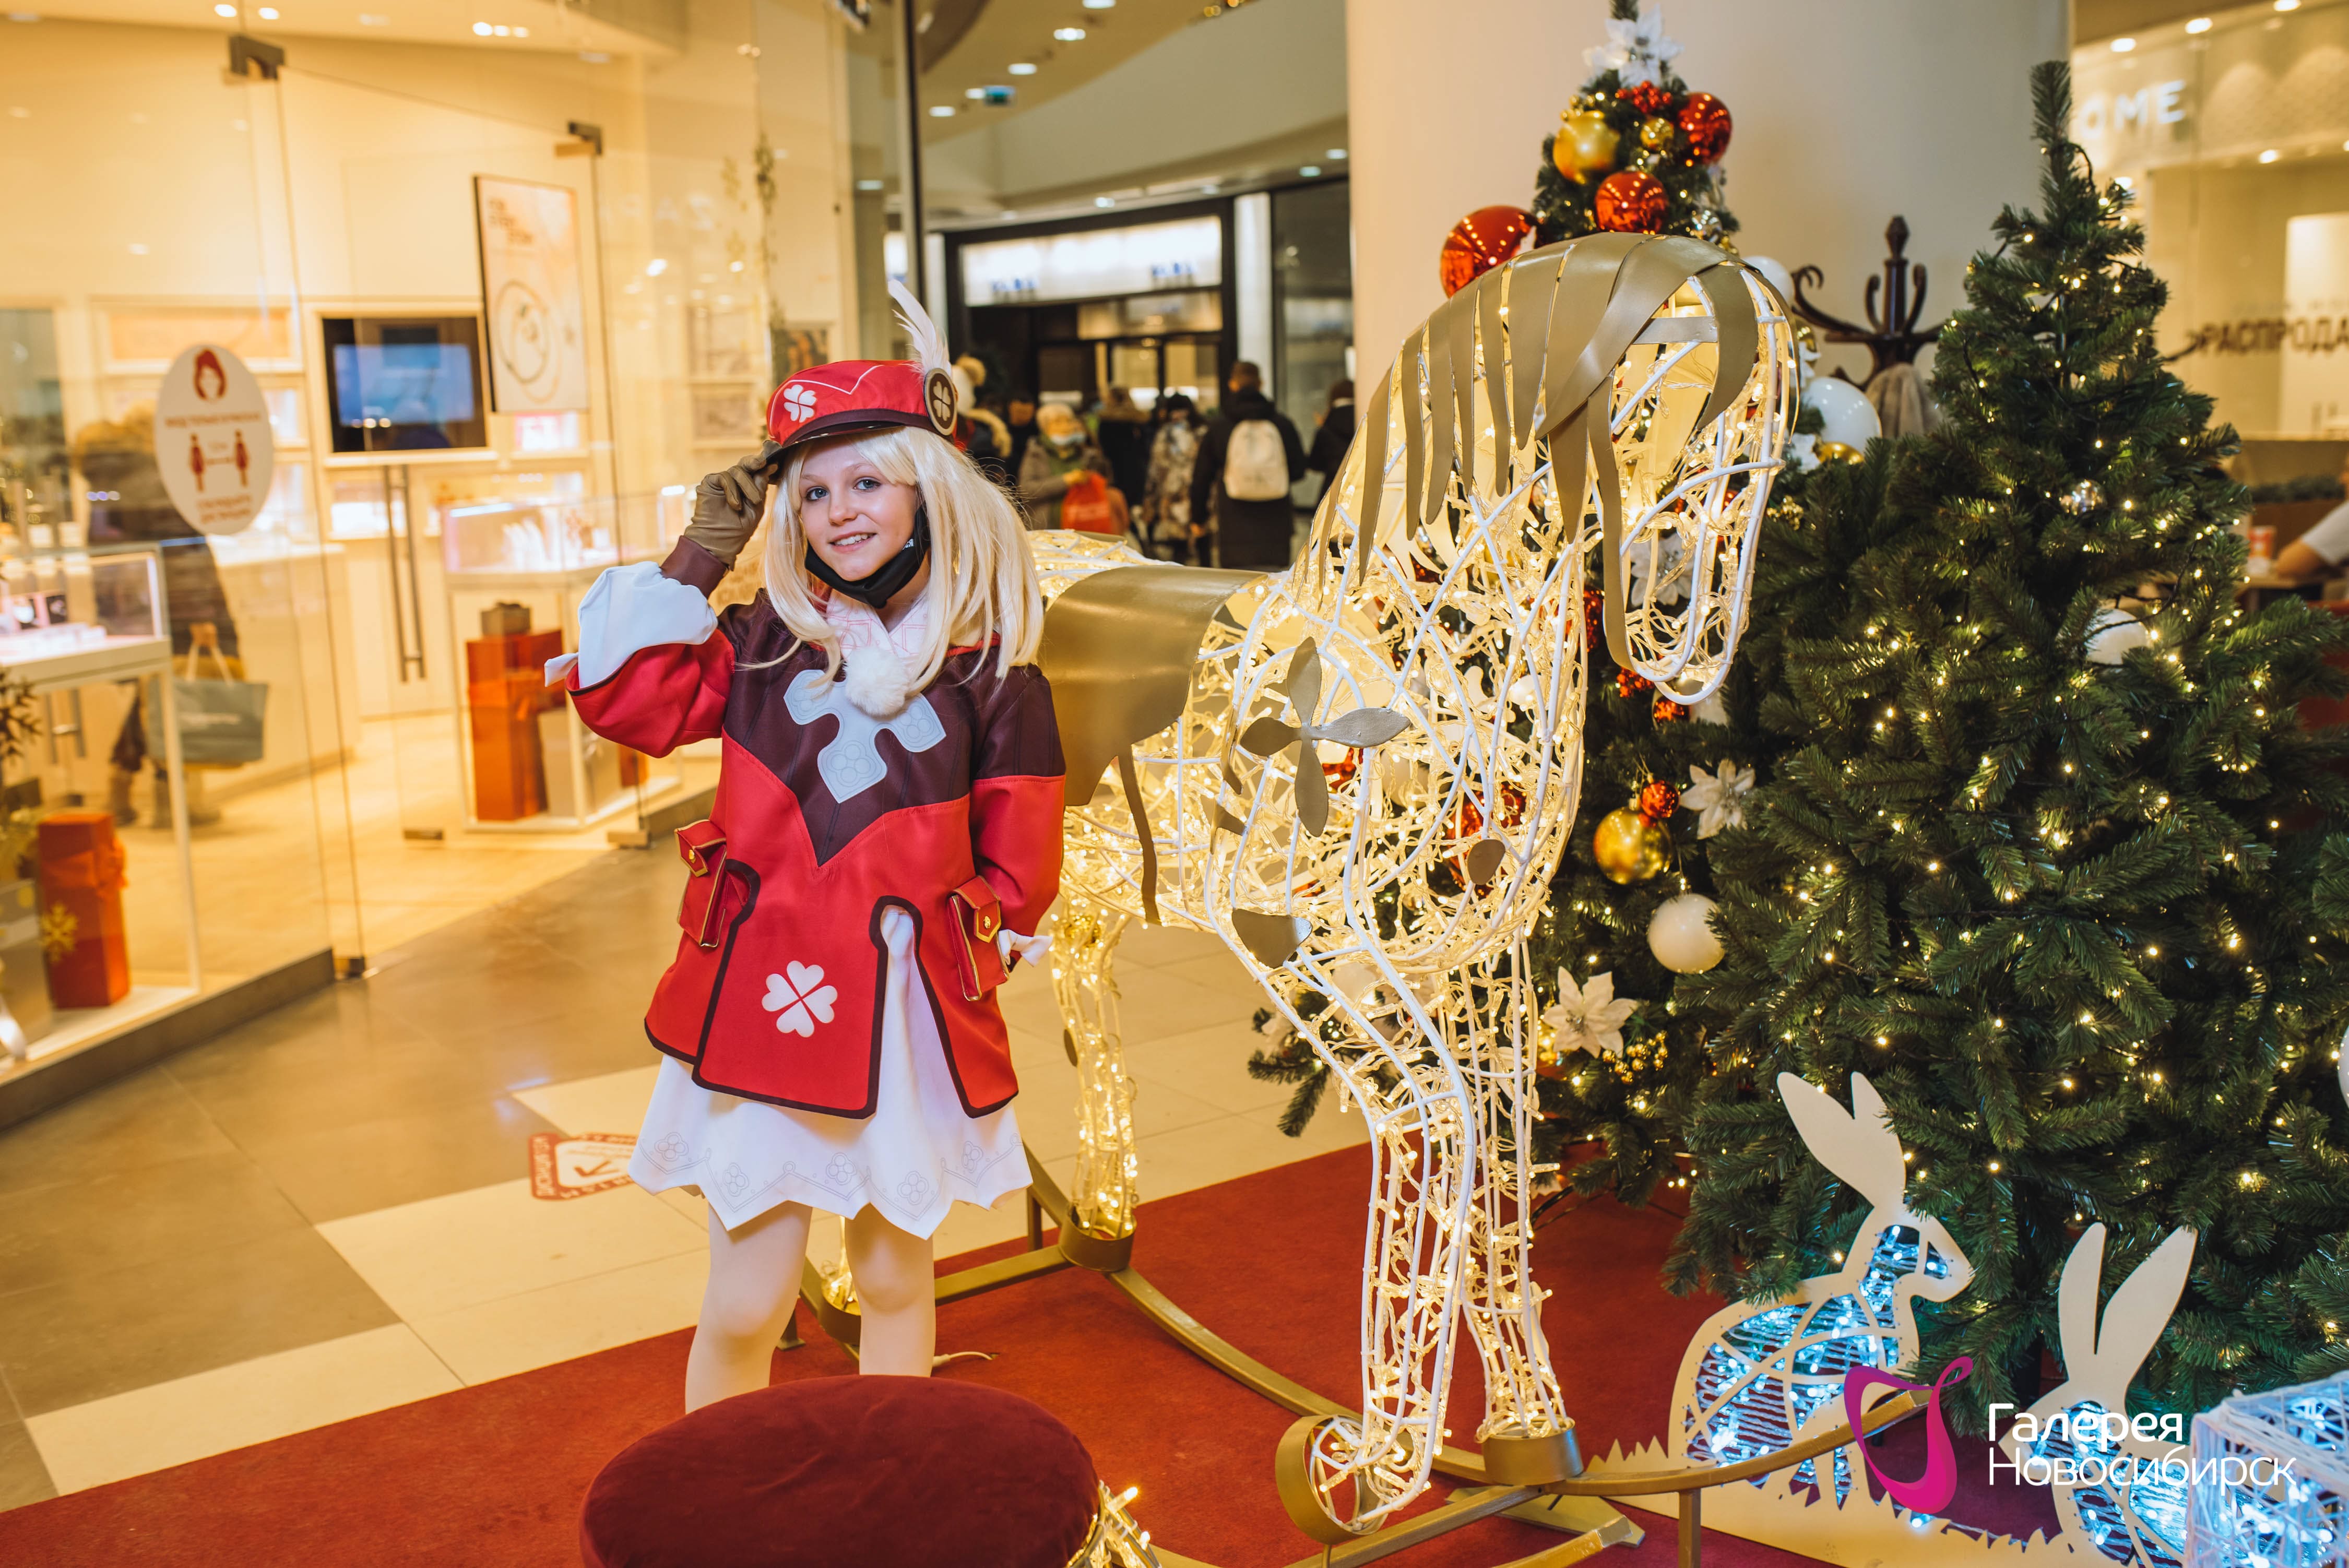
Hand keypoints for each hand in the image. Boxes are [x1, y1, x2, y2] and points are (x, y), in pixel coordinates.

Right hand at [683, 440, 783, 566]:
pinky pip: (724, 477)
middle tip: (763, 462)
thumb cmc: (739, 528)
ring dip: (748, 486)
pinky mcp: (710, 482)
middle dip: (756, 462)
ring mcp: (722, 480)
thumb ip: (761, 485)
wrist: (720, 541)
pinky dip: (732, 491)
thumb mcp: (756, 506)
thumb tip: (770, 465)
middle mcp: (735, 480)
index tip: (775, 456)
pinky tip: (734, 505)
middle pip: (747, 463)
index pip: (757, 469)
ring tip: (752, 502)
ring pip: (738, 471)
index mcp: (748, 485)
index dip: (766, 461)